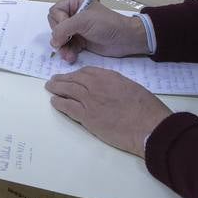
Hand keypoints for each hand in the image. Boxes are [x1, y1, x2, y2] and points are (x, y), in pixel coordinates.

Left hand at [45, 68, 171, 157]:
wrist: (148, 126)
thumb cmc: (147, 109)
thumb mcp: (132, 88)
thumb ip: (117, 85)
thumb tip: (109, 89)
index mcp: (109, 77)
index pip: (87, 72)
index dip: (76, 74)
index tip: (72, 76)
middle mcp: (96, 85)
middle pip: (74, 79)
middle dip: (62, 79)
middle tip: (54, 80)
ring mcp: (89, 100)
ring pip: (67, 91)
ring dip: (56, 88)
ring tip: (50, 87)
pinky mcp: (87, 117)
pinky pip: (68, 107)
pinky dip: (59, 103)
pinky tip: (54, 101)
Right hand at [47, 0, 148, 61]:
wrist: (125, 39)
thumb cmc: (107, 24)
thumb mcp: (84, 21)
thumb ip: (64, 29)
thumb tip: (53, 41)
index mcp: (74, 2)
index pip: (55, 12)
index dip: (58, 22)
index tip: (68, 30)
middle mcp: (73, 14)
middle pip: (55, 26)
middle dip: (59, 37)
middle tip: (65, 43)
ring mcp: (76, 29)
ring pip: (59, 39)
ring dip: (63, 48)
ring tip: (68, 55)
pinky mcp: (80, 41)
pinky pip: (66, 47)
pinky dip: (68, 52)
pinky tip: (72, 57)